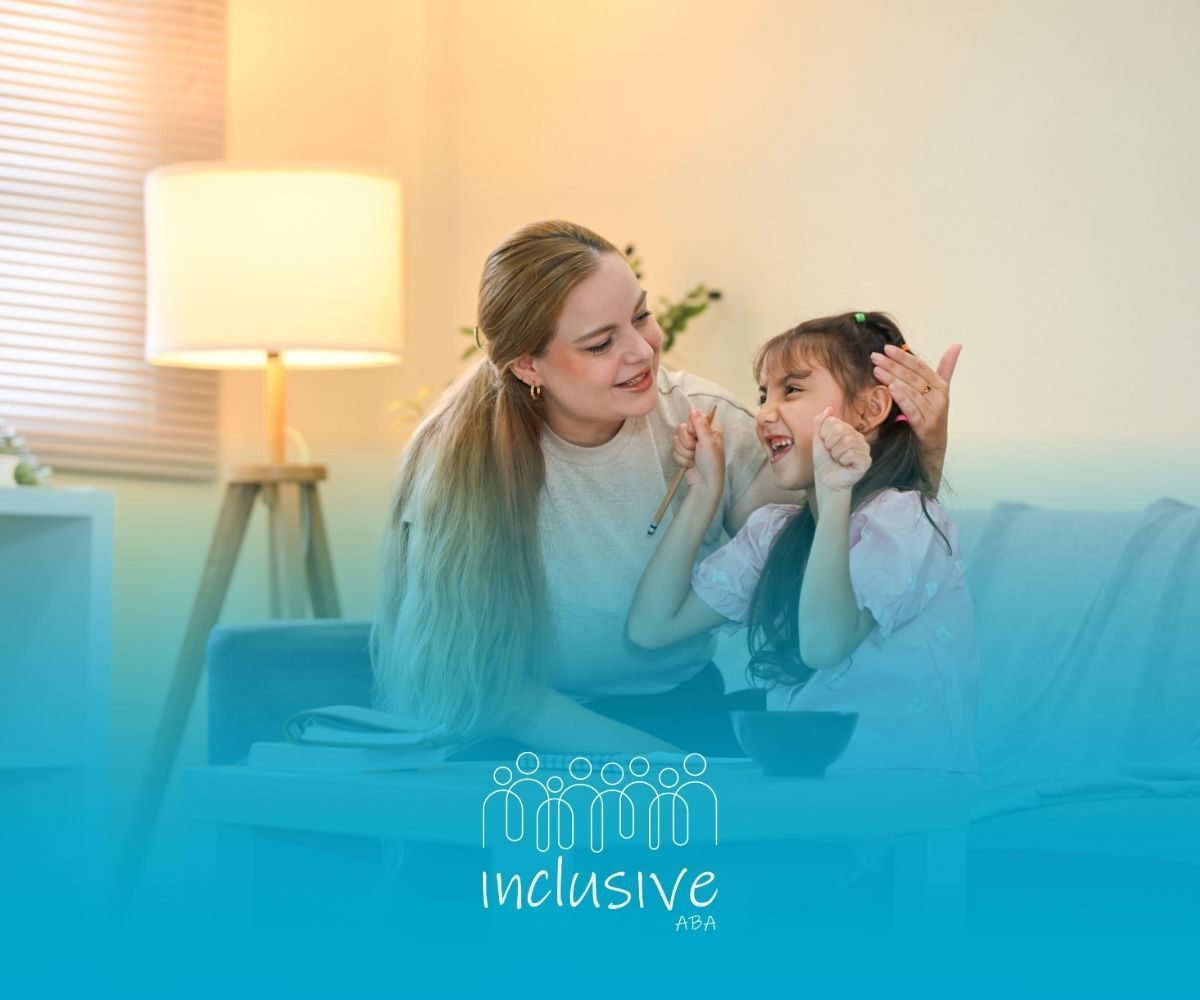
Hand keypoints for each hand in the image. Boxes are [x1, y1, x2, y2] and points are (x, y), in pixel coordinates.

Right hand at [674, 407, 723, 495]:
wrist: (704, 483)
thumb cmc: (711, 463)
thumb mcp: (708, 441)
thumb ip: (700, 424)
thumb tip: (693, 409)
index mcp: (710, 429)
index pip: (693, 418)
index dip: (691, 428)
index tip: (697, 436)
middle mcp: (700, 435)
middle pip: (682, 429)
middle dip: (687, 442)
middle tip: (696, 450)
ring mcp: (692, 445)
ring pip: (677, 440)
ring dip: (685, 452)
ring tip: (695, 459)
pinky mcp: (684, 453)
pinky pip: (675, 451)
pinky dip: (682, 459)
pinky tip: (691, 464)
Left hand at [812, 407, 870, 495]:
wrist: (827, 480)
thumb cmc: (824, 461)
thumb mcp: (818, 440)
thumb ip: (821, 423)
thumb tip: (829, 408)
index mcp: (847, 430)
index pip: (833, 422)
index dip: (824, 435)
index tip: (826, 446)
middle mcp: (858, 437)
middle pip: (840, 430)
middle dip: (830, 444)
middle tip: (832, 454)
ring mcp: (864, 448)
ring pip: (846, 441)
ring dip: (836, 453)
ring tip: (838, 460)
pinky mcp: (866, 460)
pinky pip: (852, 453)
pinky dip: (843, 460)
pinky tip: (845, 464)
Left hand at [871, 343, 959, 469]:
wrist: (934, 447)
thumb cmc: (933, 416)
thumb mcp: (940, 392)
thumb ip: (946, 368)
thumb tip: (956, 345)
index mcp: (941, 386)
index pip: (920, 367)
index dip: (904, 357)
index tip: (887, 348)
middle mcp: (939, 398)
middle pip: (913, 377)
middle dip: (892, 365)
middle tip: (875, 356)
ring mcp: (933, 412)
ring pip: (911, 391)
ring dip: (892, 379)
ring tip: (876, 370)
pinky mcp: (925, 426)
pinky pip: (911, 409)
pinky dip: (901, 398)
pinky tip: (890, 389)